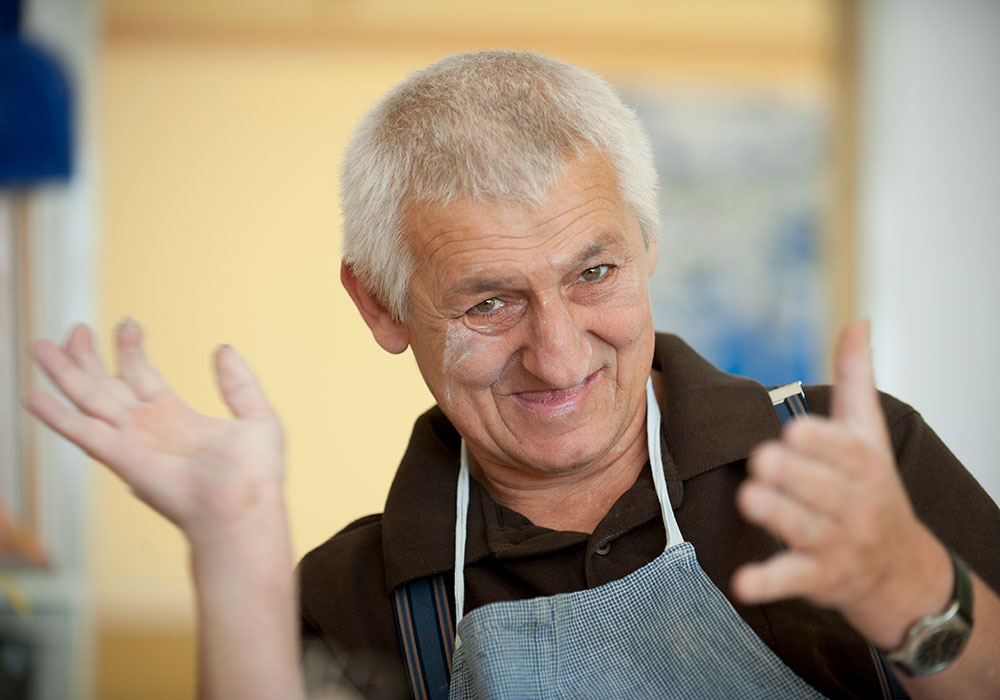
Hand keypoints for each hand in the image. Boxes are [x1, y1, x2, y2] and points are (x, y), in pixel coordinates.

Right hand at [25, 320, 285, 543]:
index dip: (131, 350)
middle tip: (74, 328)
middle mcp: (148, 428)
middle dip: (88, 358)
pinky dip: (56, 417)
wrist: (243, 509)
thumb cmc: (255, 476)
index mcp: (176, 418)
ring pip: (88, 399)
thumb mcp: (257, 417)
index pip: (143, 376)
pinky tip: (33, 397)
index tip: (127, 322)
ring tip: (40, 346)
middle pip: (107, 385)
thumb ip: (239, 383)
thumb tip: (223, 348)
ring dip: (64, 374)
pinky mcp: (122, 457)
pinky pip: (83, 432)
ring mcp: (132, 441)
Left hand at [732, 320, 952, 649]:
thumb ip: (856, 378)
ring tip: (750, 497)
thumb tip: (857, 320)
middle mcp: (853, 505)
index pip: (843, 451)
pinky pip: (791, 579)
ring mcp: (836, 543)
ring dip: (777, 514)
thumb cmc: (873, 488)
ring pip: (804, 528)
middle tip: (761, 461)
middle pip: (820, 489)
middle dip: (791, 474)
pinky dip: (767, 582)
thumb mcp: (870, 433)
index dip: (818, 442)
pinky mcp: (817, 577)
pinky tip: (742, 583)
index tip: (792, 430)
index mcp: (863, 465)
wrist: (899, 569)